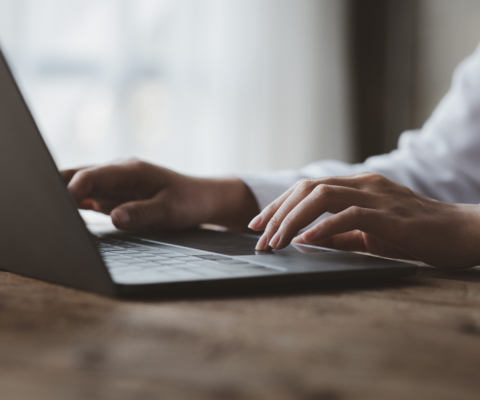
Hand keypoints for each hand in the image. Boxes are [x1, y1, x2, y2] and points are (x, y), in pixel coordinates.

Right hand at [62, 158, 258, 230]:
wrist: (201, 199)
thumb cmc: (189, 201)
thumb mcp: (170, 211)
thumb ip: (142, 213)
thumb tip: (115, 218)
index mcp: (130, 170)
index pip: (92, 175)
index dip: (72, 188)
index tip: (57, 205)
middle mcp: (117, 173)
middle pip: (78, 176)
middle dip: (56, 189)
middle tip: (39, 209)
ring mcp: (113, 185)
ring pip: (79, 187)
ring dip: (63, 199)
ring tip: (45, 217)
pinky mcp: (114, 197)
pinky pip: (88, 199)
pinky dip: (74, 208)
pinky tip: (63, 221)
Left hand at [248, 173, 479, 268]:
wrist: (461, 233)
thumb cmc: (415, 234)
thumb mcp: (369, 234)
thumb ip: (340, 234)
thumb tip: (306, 241)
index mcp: (356, 186)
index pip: (307, 189)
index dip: (279, 205)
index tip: (258, 224)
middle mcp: (363, 184)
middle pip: (307, 189)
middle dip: (277, 213)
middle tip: (258, 237)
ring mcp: (377, 196)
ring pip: (322, 197)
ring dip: (293, 220)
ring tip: (274, 241)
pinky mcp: (390, 214)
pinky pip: (349, 216)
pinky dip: (323, 227)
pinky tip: (305, 241)